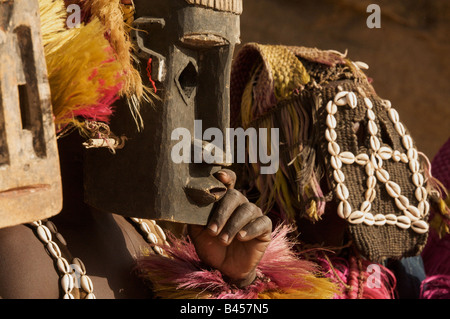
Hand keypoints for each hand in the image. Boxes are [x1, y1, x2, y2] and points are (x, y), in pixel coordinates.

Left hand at [188, 169, 271, 286]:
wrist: (224, 268)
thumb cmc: (211, 246)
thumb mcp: (197, 232)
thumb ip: (195, 216)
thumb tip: (187, 201)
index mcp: (224, 200)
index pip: (228, 181)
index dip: (226, 176)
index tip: (219, 176)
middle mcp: (240, 203)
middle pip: (235, 195)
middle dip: (222, 213)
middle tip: (212, 231)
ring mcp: (254, 214)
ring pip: (247, 210)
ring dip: (233, 225)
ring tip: (223, 240)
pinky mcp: (264, 228)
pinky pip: (262, 222)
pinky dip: (250, 229)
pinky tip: (240, 237)